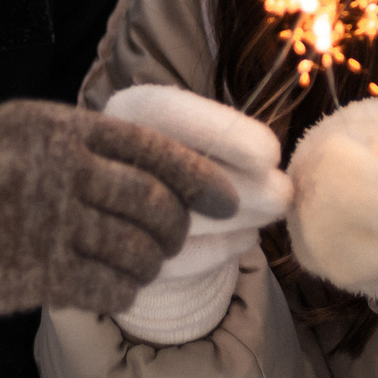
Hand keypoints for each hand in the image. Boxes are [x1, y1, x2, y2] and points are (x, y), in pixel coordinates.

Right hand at [0, 99, 238, 322]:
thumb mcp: (18, 128)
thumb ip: (80, 138)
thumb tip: (155, 159)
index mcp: (60, 128)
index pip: (153, 149)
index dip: (199, 177)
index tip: (226, 197)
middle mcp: (59, 172)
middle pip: (153, 204)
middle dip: (176, 227)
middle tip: (173, 238)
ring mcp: (48, 226)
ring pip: (136, 250)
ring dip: (151, 263)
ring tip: (141, 263)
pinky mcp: (35, 275)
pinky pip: (107, 288)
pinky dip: (123, 291)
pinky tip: (114, 287)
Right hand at [102, 85, 292, 344]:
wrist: (134, 212)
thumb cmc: (182, 156)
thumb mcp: (198, 132)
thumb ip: (225, 140)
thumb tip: (274, 177)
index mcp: (123, 112)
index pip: (166, 113)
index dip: (221, 132)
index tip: (271, 153)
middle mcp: (96, 156)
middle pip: (173, 174)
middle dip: (240, 188)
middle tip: (284, 195)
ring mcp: (94, 214)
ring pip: (175, 223)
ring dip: (235, 221)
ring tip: (269, 214)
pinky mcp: (109, 263)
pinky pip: (168, 264)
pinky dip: (216, 253)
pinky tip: (245, 238)